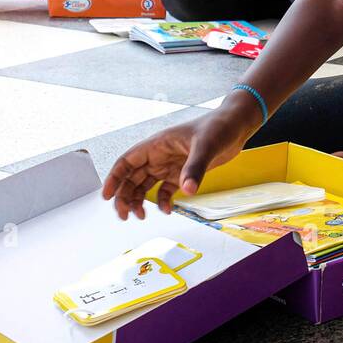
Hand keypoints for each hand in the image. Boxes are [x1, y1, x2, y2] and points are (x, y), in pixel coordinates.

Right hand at [102, 105, 256, 219]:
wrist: (236, 126)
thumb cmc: (218, 127)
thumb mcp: (206, 146)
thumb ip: (195, 168)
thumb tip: (186, 190)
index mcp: (157, 144)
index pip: (126, 161)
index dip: (114, 178)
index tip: (107, 196)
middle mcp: (159, 155)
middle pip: (132, 177)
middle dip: (125, 196)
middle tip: (124, 215)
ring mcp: (169, 164)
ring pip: (145, 185)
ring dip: (139, 201)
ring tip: (140, 216)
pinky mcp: (182, 173)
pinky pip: (164, 190)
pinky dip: (162, 201)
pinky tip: (167, 210)